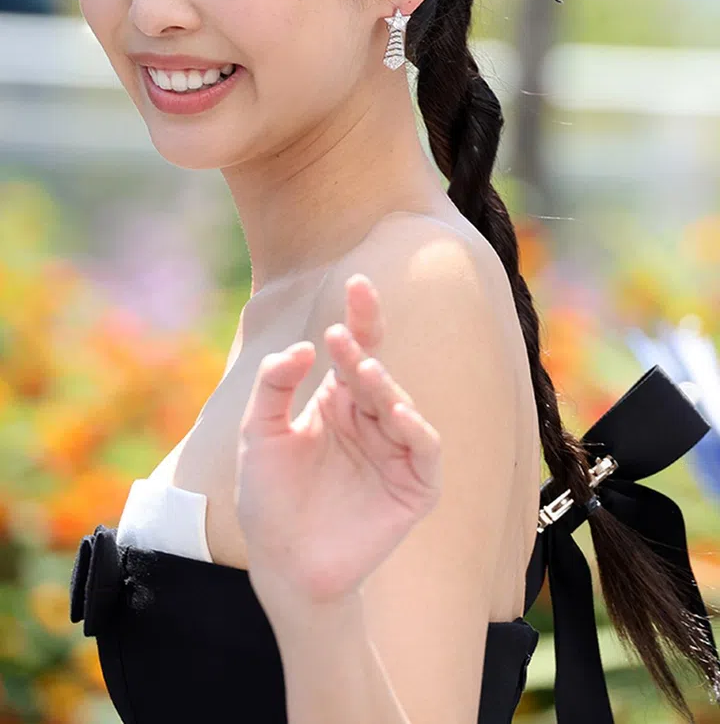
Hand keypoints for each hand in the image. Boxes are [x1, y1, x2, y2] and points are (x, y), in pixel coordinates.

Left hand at [235, 273, 441, 611]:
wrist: (282, 562)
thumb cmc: (269, 498)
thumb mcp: (260, 433)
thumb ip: (274, 385)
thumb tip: (306, 348)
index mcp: (338, 402)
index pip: (356, 349)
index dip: (361, 317)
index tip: (357, 284)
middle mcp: (369, 420)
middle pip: (376, 373)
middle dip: (362, 353)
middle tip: (341, 339)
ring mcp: (393, 452)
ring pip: (400, 405)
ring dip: (385, 386)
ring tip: (364, 372)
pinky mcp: (412, 487)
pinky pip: (424, 451)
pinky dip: (416, 430)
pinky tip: (397, 414)